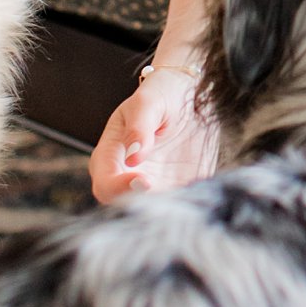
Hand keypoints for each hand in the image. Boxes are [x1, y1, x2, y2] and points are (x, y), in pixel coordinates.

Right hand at [89, 66, 220, 203]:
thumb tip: (133, 158)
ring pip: (153, 213)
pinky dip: (187, 207)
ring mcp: (154, 187)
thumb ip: (139, 128)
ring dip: (167, 213)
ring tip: (186, 199)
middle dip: (144, 208)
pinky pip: (180, 208)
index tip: (145, 181)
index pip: (105, 185)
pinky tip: (200, 197)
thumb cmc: (163, 93)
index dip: (120, 189)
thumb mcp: (149, 102)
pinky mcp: (178, 190)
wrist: (192, 96)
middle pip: (125, 208)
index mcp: (110, 157)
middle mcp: (127, 178)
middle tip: (169, 196)